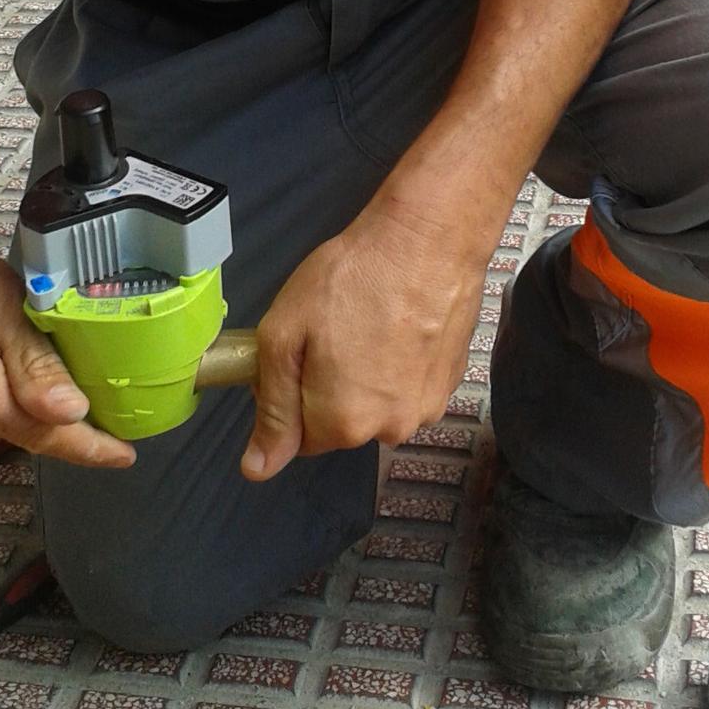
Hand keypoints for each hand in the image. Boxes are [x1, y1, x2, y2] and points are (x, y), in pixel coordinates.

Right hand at [0, 213, 135, 467]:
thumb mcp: (5, 299)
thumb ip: (37, 359)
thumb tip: (73, 412)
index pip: (40, 433)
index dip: (86, 447)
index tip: (124, 455)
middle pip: (15, 428)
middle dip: (45, 407)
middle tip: (66, 370)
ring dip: (7, 401)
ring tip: (0, 350)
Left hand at [242, 197, 488, 480]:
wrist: (429, 239)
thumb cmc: (353, 277)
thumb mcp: (285, 336)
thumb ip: (272, 408)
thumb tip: (257, 469)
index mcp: (343, 422)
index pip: (300, 437)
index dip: (293, 392)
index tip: (303, 350)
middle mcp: (390, 429)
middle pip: (343, 423)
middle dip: (331, 386)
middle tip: (336, 330)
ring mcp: (427, 407)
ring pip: (378, 406)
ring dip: (369, 377)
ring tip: (372, 323)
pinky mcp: (451, 383)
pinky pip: (410, 388)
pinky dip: (401, 364)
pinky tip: (400, 324)